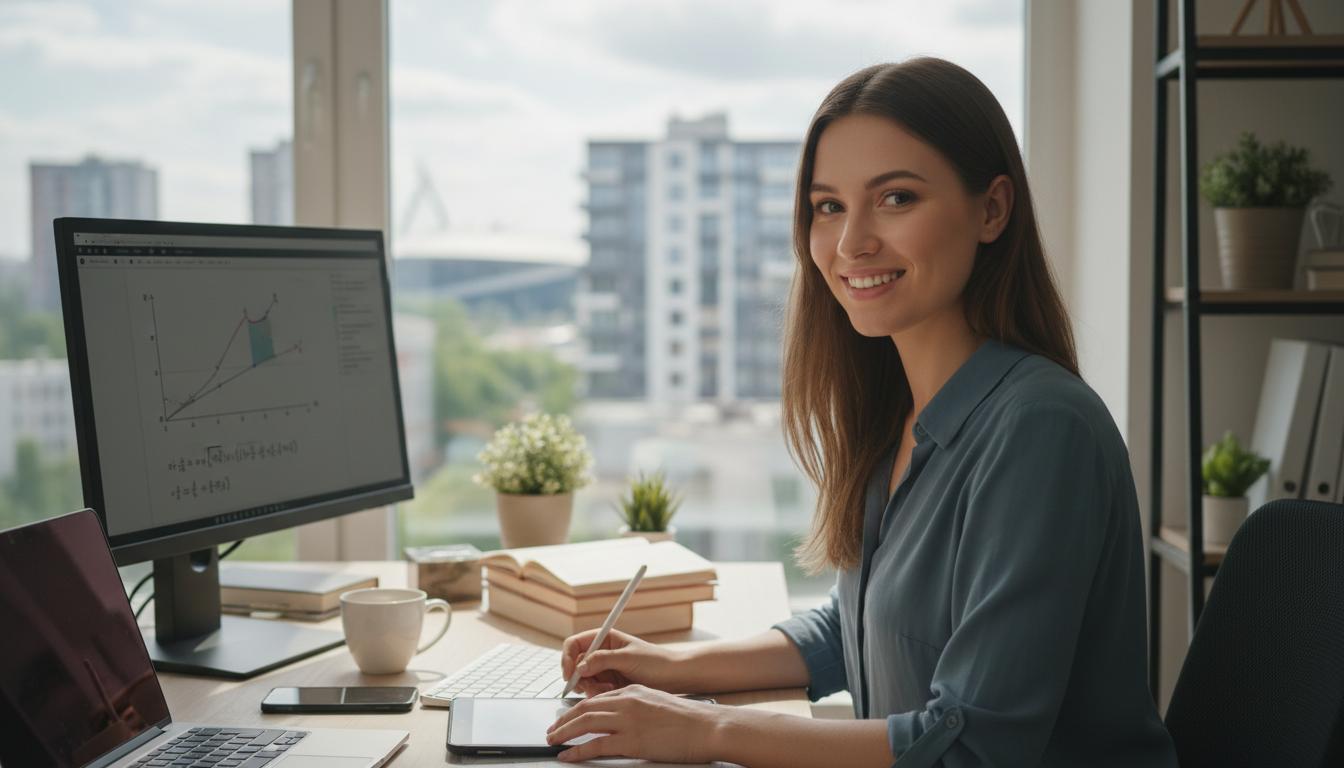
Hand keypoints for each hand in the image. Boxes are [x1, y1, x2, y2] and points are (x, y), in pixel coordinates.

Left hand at [546, 684, 724, 762]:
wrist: (707, 727)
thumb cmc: (689, 720)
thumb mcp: (657, 704)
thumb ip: (637, 707)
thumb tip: (622, 718)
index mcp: (633, 691)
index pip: (597, 699)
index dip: (577, 709)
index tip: (567, 718)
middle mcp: (627, 701)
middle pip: (585, 709)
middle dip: (564, 720)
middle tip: (552, 731)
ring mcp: (628, 720)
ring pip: (585, 724)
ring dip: (564, 733)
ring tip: (553, 741)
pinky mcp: (632, 741)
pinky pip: (596, 745)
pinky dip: (577, 750)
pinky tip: (568, 755)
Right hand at [561, 627, 686, 695]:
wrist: (674, 677)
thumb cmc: (656, 662)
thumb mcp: (628, 658)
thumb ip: (602, 660)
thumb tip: (580, 667)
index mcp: (605, 638)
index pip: (574, 644)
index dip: (567, 658)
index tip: (570, 674)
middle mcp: (602, 652)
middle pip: (576, 665)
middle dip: (581, 678)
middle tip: (592, 687)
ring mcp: (605, 669)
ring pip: (584, 680)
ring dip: (592, 687)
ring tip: (609, 689)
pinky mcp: (610, 684)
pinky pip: (594, 690)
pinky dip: (599, 694)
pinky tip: (613, 692)